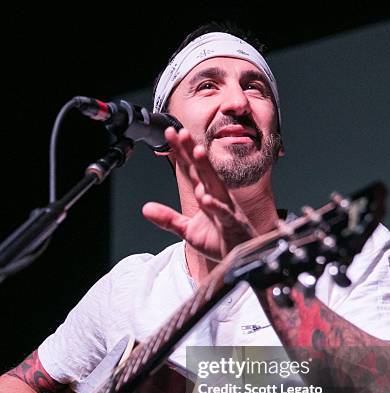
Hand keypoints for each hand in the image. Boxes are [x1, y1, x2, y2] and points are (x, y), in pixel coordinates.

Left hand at [142, 127, 256, 260]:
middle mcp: (217, 197)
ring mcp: (226, 209)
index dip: (180, 152)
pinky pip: (224, 214)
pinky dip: (216, 206)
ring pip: (216, 185)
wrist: (240, 260)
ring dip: (207, 169)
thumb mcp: (187, 231)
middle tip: (181, 132)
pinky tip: (207, 198)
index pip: (191, 170)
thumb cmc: (219, 241)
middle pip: (203, 170)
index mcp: (206, 195)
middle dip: (192, 150)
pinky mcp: (233, 225)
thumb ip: (168, 219)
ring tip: (197, 152)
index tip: (170, 134)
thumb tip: (146, 209)